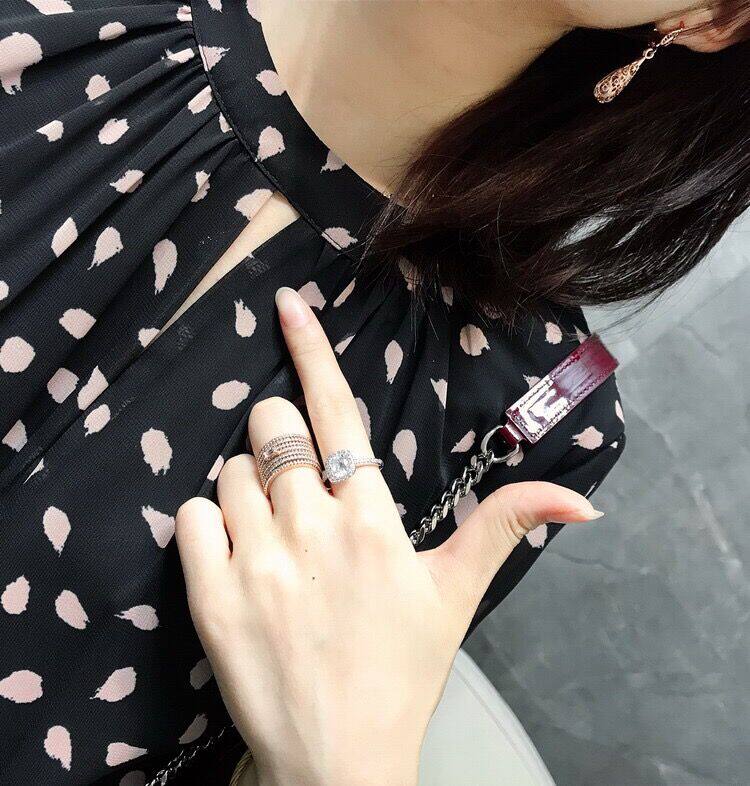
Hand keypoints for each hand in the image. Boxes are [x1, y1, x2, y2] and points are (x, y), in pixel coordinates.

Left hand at [175, 286, 602, 785]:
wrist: (339, 760)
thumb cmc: (403, 670)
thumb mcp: (456, 595)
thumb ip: (504, 528)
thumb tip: (582, 501)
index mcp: (372, 521)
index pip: (336, 413)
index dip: (311, 350)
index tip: (286, 304)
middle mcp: (311, 529)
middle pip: (270, 427)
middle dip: (279, 438)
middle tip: (295, 481)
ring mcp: (255, 562)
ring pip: (229, 472)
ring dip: (248, 488)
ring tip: (274, 534)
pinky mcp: (209, 596)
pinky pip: (190, 517)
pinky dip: (208, 524)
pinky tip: (238, 557)